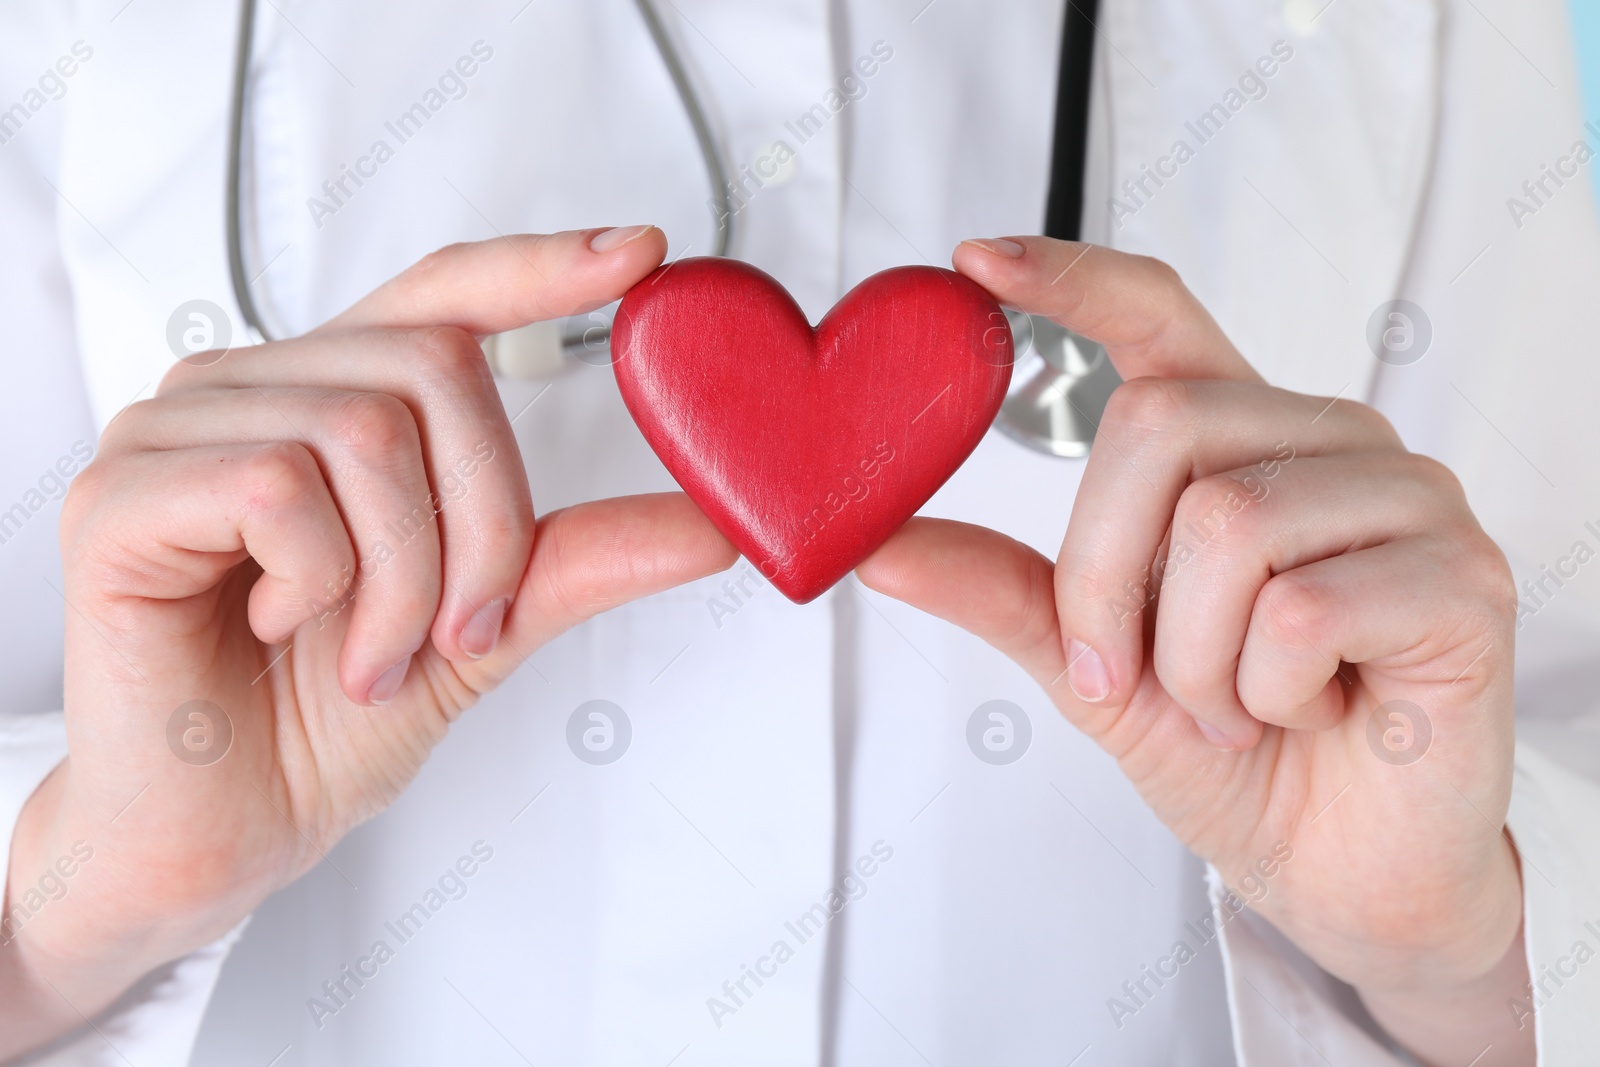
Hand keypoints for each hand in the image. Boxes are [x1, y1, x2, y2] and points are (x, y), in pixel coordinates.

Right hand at [0, 228, 734, 1057]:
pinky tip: (282, 626)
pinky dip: (316, 581)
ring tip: (370, 656)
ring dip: (403, 580)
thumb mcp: (485, 624)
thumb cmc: (328, 719)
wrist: (226, 829)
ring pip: (363, 432)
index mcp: (340, 400)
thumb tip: (715, 523)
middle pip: (432, 365)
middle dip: (487, 520)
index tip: (643, 255)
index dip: (540, 268)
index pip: (443, 294)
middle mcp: (259, 389)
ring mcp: (179, 427)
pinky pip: (275, 484)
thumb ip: (582, 557)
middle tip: (460, 631)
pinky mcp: (121, 489)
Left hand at [862, 238, 1530, 1065]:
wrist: (1335, 869)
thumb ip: (1000, 591)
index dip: (1070, 281)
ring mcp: (1408, 500)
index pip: (1159, 317)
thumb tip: (873, 544)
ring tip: (1236, 705)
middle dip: (1103, 577)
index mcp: (1241, 443)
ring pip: (1227, 525)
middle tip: (1128, 672)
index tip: (975, 262)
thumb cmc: (1230, 750)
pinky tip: (1304, 714)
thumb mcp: (1089, 666)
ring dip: (1191, 660)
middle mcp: (1329, 444)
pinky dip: (1263, 694)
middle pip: (1160, 422)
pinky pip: (1300, 611)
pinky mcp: (1462, 576)